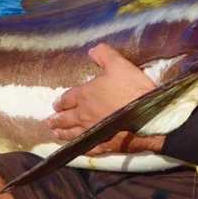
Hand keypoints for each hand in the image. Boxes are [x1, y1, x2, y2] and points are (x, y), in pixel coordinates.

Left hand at [48, 43, 165, 154]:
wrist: (147, 117)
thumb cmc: (132, 89)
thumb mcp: (118, 64)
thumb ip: (103, 55)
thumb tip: (91, 50)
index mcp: (85, 95)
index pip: (67, 98)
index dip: (61, 101)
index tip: (55, 105)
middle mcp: (84, 115)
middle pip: (66, 118)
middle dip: (57, 119)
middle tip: (50, 122)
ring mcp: (92, 132)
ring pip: (73, 134)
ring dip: (63, 134)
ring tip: (56, 134)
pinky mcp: (103, 145)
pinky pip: (87, 148)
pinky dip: (79, 148)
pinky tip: (77, 148)